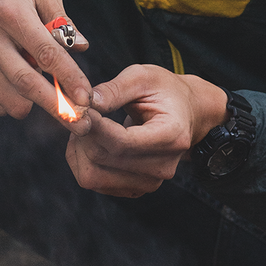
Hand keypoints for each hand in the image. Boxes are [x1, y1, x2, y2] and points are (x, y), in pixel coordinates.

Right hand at [0, 0, 90, 119]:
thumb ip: (61, 18)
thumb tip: (81, 47)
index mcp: (11, 13)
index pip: (47, 55)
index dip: (70, 80)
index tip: (87, 99)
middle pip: (28, 86)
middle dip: (59, 110)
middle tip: (82, 125)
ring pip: (12, 102)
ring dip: (35, 102)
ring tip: (43, 83)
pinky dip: (13, 98)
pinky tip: (17, 77)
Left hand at [65, 65, 226, 196]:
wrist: (187, 114)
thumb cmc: (166, 92)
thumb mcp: (144, 77)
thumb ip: (115, 89)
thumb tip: (87, 102)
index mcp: (171, 136)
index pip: (122, 142)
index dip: (94, 127)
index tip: (78, 110)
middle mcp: (163, 165)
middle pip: (104, 158)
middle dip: (83, 134)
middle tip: (80, 112)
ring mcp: (150, 181)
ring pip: (93, 176)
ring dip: (79, 151)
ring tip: (86, 127)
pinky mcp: (135, 188)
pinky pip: (94, 182)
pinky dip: (83, 161)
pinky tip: (91, 141)